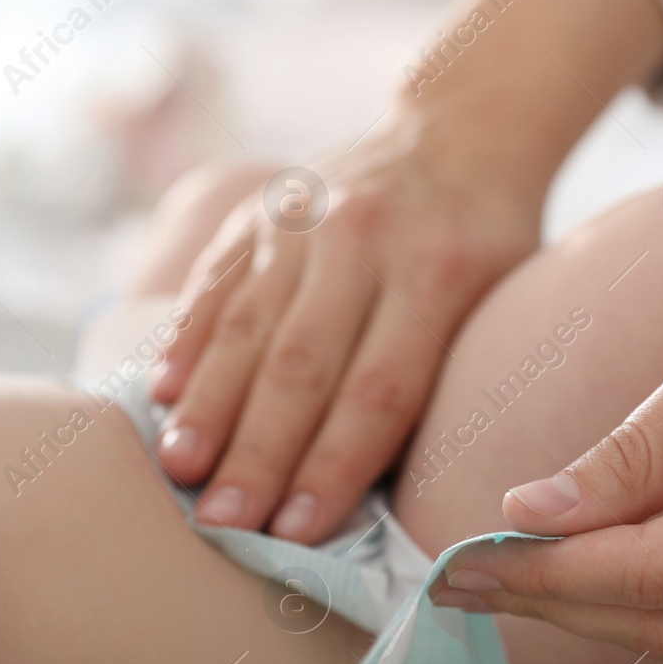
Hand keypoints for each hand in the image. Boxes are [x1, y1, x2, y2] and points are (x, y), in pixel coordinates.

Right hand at [149, 0, 662, 541]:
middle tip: (224, 521)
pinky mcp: (259, 210)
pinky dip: (186, 338)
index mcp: (437, 275)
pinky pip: (215, 281)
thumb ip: (443, 380)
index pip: (378, 389)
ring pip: (246, 325)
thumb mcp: (501, 304)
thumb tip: (384, 493)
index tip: (298, 531)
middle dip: (260, 452)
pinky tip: (160, 393)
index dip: (334, 465)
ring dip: (209, 405)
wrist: (459, 132)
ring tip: (180, 469)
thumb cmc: (489, 248)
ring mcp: (304, 220)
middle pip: (302, 366)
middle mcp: (363, 242)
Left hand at [429, 168, 662, 658]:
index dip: (549, 576)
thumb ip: (638, 450)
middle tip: (456, 583)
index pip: (658, 574)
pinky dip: (661, 587)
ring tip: (506, 573)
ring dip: (603, 602)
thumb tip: (531, 513)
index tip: (456, 566)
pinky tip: (592, 559)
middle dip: (560, 602)